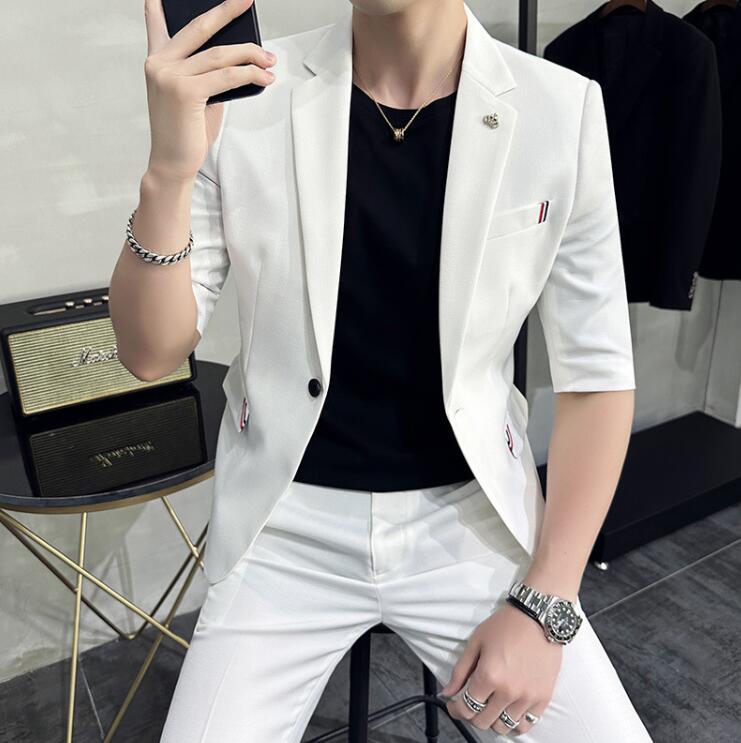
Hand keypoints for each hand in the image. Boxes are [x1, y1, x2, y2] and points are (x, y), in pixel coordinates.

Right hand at [143, 0, 276, 182]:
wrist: (172, 163)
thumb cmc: (186, 131)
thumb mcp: (195, 95)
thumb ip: (208, 72)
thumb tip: (241, 57)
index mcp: (156, 60)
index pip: (157, 22)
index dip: (162, 5)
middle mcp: (159, 63)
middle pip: (199, 28)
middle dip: (227, 10)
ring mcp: (169, 75)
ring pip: (219, 54)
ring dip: (250, 55)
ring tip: (270, 59)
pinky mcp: (185, 92)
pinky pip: (226, 76)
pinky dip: (249, 75)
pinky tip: (265, 78)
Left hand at [440, 601, 561, 735]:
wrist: (538, 617)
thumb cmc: (505, 625)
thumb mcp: (475, 642)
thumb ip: (460, 671)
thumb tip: (447, 693)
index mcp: (489, 676)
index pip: (466, 708)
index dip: (455, 710)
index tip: (453, 706)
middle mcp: (508, 691)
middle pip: (483, 722)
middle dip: (471, 715)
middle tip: (471, 703)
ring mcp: (527, 697)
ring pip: (504, 727)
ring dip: (492, 720)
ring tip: (490, 706)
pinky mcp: (543, 697)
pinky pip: (526, 725)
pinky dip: (514, 723)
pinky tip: (508, 711)